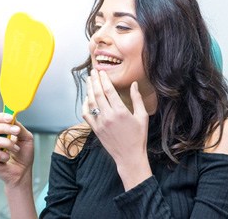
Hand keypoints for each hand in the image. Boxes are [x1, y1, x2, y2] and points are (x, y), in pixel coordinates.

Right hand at [0, 112, 33, 187]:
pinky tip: (8, 158)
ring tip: (16, 149)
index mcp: (0, 132)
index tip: (11, 118)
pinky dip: (4, 155)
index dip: (1, 117)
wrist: (23, 171)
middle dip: (4, 127)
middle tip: (16, 131)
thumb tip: (13, 119)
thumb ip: (19, 127)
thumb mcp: (26, 138)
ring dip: (7, 143)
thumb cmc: (23, 155)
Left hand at [83, 70, 151, 188]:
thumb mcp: (142, 117)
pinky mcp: (95, 129)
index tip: (102, 72)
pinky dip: (85, 105)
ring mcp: (100, 123)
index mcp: (120, 111)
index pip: (109, 90)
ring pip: (91, 102)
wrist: (129, 157)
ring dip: (89, 90)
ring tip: (89, 80)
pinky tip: (86, 98)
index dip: (104, 79)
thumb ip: (137, 99)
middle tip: (92, 71)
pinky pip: (86, 115)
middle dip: (94, 80)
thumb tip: (134, 84)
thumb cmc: (138, 137)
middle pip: (98, 93)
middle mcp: (108, 116)